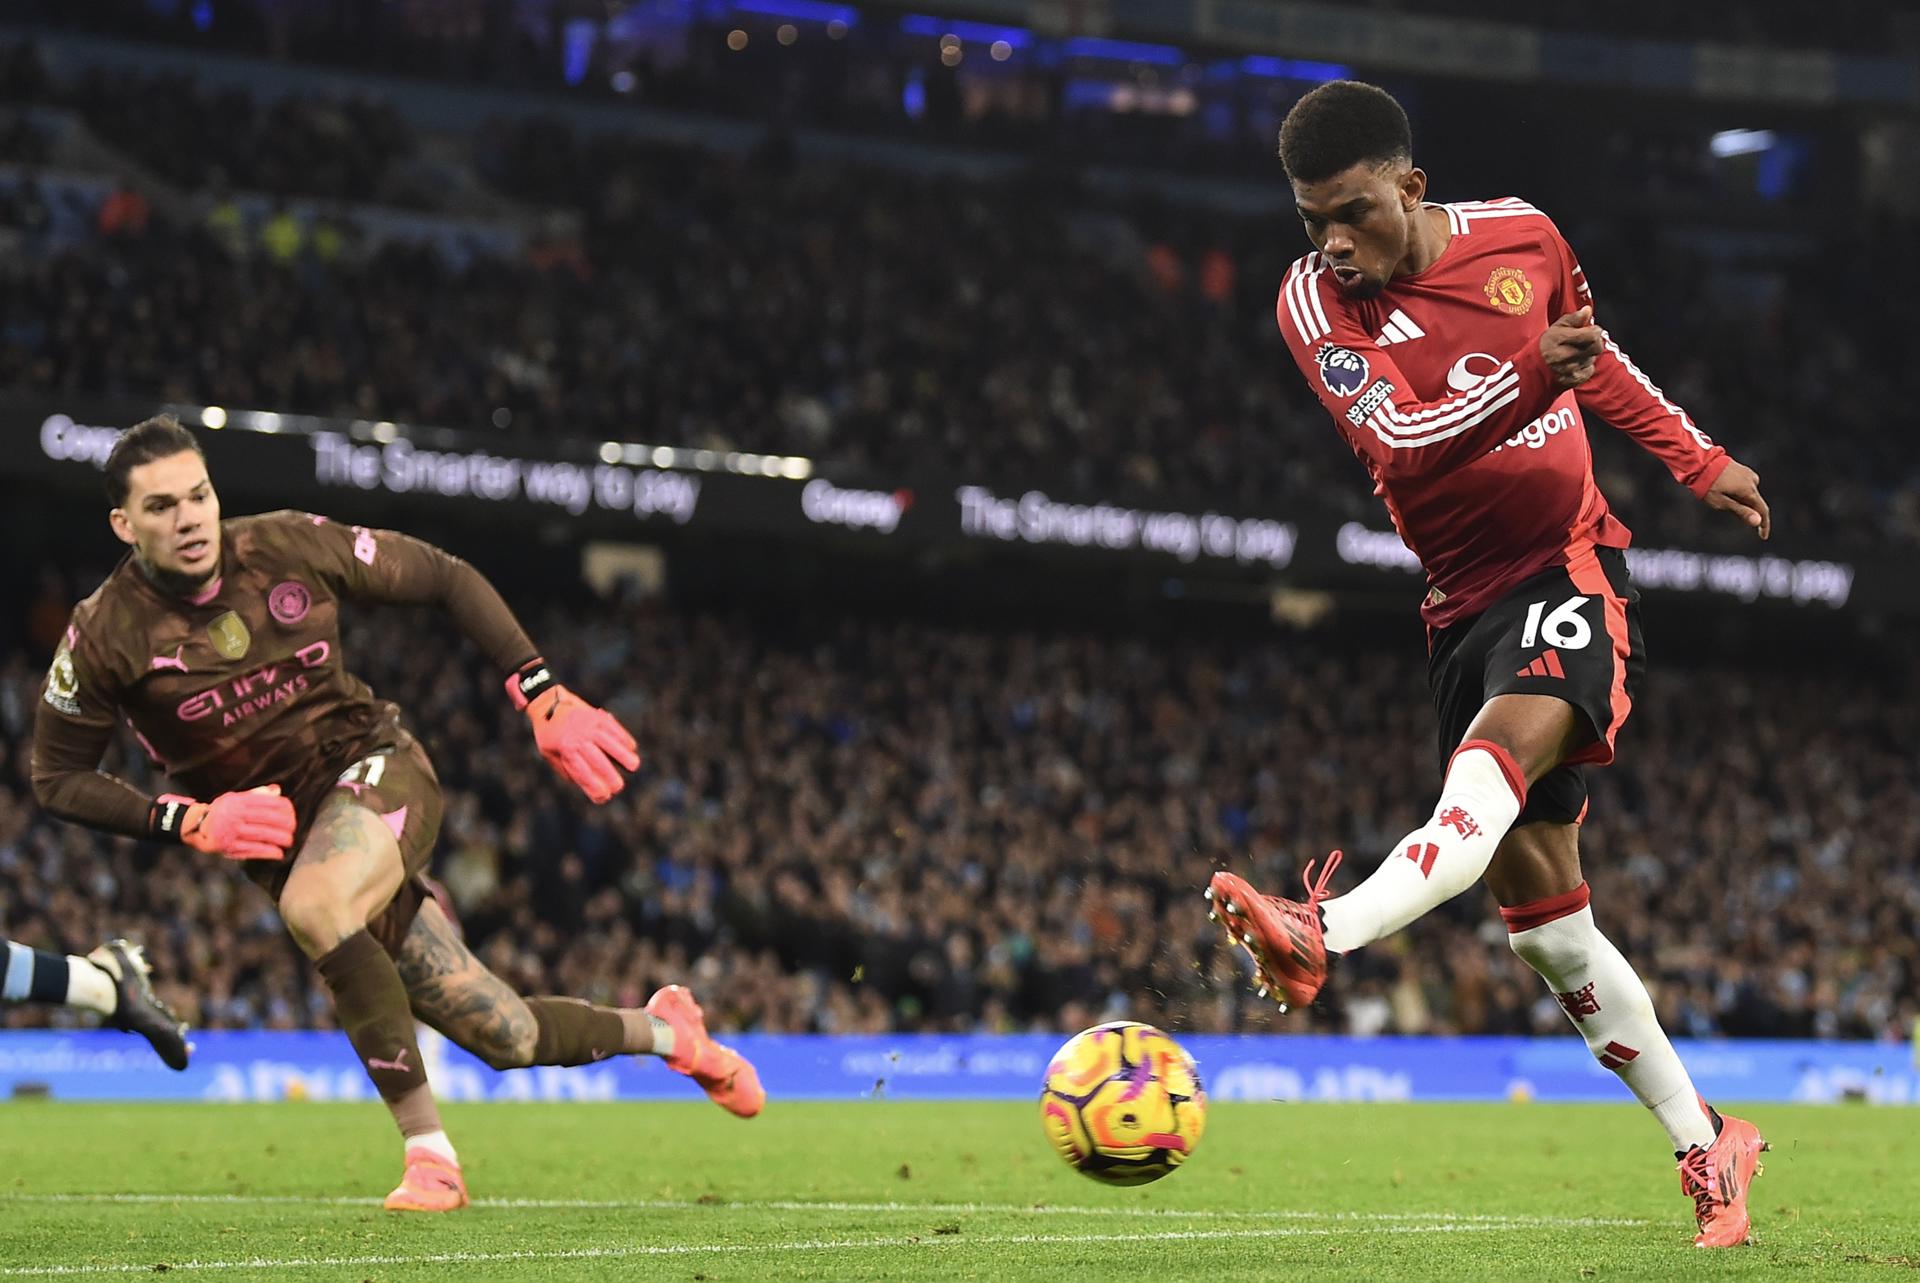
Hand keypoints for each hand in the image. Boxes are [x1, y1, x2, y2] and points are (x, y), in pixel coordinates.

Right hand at [171, 785, 295, 860]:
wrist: (197, 826)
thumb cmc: (222, 811)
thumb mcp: (236, 798)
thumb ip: (257, 795)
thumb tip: (277, 790)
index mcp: (239, 801)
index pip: (269, 803)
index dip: (285, 808)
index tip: (291, 813)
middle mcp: (236, 815)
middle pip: (269, 819)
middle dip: (286, 824)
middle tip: (293, 828)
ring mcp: (233, 832)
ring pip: (263, 834)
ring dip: (280, 839)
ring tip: (289, 841)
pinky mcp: (230, 846)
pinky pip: (253, 850)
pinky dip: (268, 852)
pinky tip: (278, 853)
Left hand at [525, 686, 640, 803]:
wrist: (548, 703)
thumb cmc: (548, 733)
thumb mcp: (549, 753)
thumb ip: (566, 769)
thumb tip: (586, 785)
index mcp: (565, 750)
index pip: (583, 774)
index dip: (594, 788)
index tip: (603, 797)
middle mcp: (579, 738)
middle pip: (599, 761)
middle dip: (611, 777)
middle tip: (619, 787)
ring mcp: (590, 726)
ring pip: (611, 743)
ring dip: (624, 756)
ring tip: (634, 766)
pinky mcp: (598, 716)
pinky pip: (615, 728)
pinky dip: (624, 738)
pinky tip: (631, 748)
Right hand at [1540, 306, 1602, 388]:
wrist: (1532, 371)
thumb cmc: (1545, 346)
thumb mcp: (1556, 328)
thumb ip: (1573, 318)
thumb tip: (1587, 310)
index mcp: (1558, 339)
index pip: (1591, 335)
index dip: (1595, 331)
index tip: (1592, 330)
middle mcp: (1563, 355)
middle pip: (1596, 347)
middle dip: (1595, 342)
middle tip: (1587, 340)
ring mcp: (1568, 370)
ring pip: (1592, 359)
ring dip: (1588, 354)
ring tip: (1576, 353)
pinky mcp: (1571, 380)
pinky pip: (1589, 370)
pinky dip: (1585, 367)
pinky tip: (1575, 363)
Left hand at [1704, 459, 1770, 539]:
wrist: (1699, 463)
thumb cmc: (1708, 485)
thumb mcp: (1722, 503)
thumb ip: (1741, 512)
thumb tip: (1758, 522)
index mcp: (1749, 490)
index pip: (1762, 511)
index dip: (1764, 525)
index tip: (1763, 536)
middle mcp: (1752, 481)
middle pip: (1755, 502)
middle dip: (1748, 512)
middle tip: (1727, 511)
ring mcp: (1748, 474)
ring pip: (1749, 494)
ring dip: (1742, 501)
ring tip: (1720, 498)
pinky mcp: (1743, 470)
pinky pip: (1745, 486)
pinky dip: (1739, 493)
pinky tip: (1724, 490)